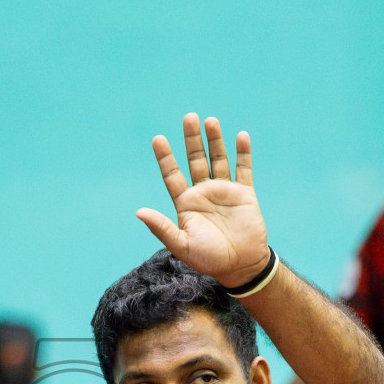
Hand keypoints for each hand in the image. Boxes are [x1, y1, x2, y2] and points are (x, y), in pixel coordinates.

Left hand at [136, 114, 270, 287]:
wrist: (241, 266)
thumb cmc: (209, 259)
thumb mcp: (182, 245)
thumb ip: (162, 228)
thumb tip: (138, 212)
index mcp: (186, 203)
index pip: (172, 175)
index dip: (165, 157)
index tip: (158, 138)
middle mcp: (203, 193)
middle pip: (195, 160)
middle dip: (192, 139)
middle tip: (188, 117)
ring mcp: (224, 191)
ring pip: (218, 159)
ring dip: (215, 140)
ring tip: (210, 121)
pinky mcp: (244, 194)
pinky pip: (243, 169)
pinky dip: (243, 153)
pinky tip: (240, 136)